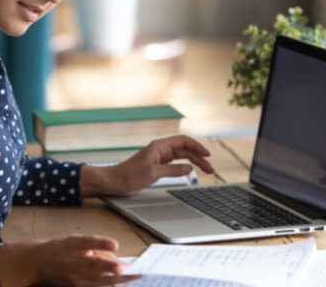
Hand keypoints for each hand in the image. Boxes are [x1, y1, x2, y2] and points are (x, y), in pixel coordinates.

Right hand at [0, 235, 141, 285]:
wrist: (38, 263)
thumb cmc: (62, 249)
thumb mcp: (76, 242)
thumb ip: (98, 248)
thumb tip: (121, 261)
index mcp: (70, 244)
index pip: (86, 242)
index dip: (100, 243)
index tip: (115, 244)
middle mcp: (70, 261)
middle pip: (92, 265)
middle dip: (108, 267)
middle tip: (123, 268)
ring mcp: (72, 277)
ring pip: (96, 280)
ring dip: (115, 279)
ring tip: (133, 276)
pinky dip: (108, 285)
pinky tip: (121, 282)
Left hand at [81, 135, 214, 196]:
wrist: (115, 182)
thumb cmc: (129, 175)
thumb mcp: (153, 173)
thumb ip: (173, 170)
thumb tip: (189, 168)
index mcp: (159, 147)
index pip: (183, 142)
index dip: (197, 147)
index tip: (207, 155)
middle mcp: (160, 150)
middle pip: (185, 150)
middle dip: (199, 157)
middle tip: (210, 168)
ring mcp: (159, 158)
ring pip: (181, 157)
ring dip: (194, 163)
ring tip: (205, 171)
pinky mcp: (158, 167)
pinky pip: (175, 164)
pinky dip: (185, 167)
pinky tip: (191, 172)